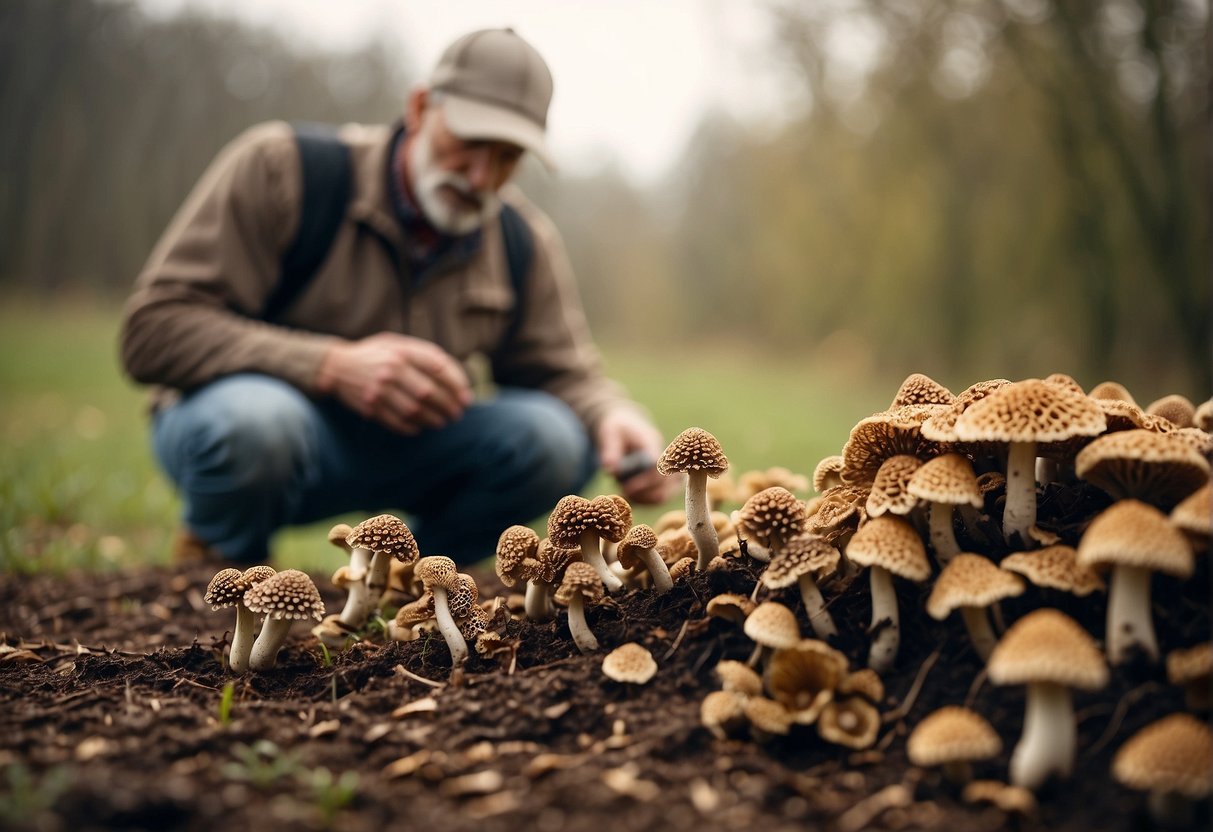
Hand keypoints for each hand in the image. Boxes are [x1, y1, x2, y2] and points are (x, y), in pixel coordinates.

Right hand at [316, 332, 473, 434]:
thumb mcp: (398, 343)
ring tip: (442, 422)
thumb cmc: (376, 354)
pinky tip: (420, 428)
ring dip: (433, 420)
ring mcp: (380, 390)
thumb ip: (424, 354)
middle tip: (457, 414)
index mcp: (402, 351)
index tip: (467, 397)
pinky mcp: (370, 406)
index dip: (457, 385)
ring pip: (415, 411)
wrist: (336, 366)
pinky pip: (397, 422)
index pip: (438, 368)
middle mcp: (391, 370)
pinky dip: (412, 428)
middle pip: (429, 393)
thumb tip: (455, 374)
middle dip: (449, 406)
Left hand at [596, 407, 676, 505]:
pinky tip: (631, 497)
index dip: (645, 481)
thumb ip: (610, 448)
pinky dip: (646, 501)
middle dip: (645, 493)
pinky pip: (662, 497)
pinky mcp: (664, 480)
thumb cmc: (618, 429)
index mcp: (652, 442)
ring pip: (666, 493)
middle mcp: (665, 456)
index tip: (626, 488)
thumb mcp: (610, 432)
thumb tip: (611, 469)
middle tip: (624, 493)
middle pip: (667, 483)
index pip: (658, 465)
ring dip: (645, 499)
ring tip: (627, 495)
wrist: (628, 427)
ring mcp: (667, 469)